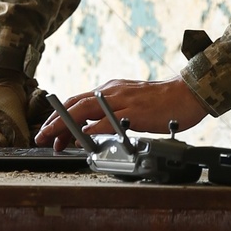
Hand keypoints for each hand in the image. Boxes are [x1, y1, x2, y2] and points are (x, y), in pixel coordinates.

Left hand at [36, 76, 207, 148]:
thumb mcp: (133, 101)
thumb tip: (97, 128)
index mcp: (111, 89)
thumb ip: (115, 112)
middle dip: (54, 121)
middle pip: (74, 104)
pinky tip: (82, 141)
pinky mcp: (133, 111)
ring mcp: (122, 100)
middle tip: (42, 137)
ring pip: (83, 110)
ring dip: (64, 126)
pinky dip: (91, 131)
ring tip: (53, 140)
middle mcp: (112, 91)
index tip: (50, 132)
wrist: (189, 93)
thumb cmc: (165, 101)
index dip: (59, 116)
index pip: (77, 101)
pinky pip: (106, 121)